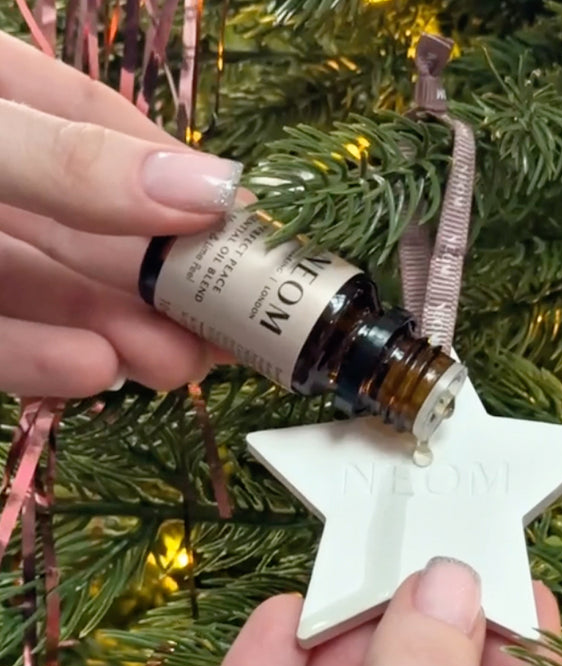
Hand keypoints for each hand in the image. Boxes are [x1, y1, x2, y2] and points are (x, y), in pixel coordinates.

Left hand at [0, 33, 242, 397]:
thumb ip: (73, 160)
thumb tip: (214, 190)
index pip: (99, 124)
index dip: (179, 177)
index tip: (248, 228)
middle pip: (89, 226)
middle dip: (161, 282)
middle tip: (228, 324)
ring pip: (46, 291)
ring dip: (115, 330)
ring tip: (177, 363)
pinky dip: (37, 360)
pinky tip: (94, 371)